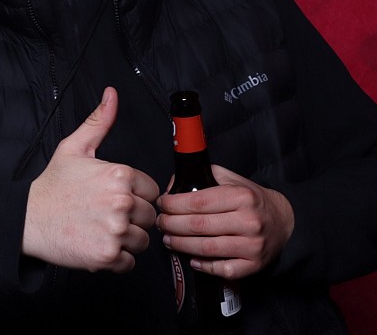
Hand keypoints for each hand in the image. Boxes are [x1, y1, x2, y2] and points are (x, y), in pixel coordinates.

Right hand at [22, 88, 159, 272]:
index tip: (112, 198)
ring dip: (125, 239)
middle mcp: (121, 202)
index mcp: (119, 175)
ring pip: (142, 240)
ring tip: (100, 229)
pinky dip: (116, 259)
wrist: (28, 219)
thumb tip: (111, 95)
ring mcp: (115, 230)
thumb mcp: (74, 148)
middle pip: (148, 216)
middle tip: (103, 214)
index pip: (150, 191)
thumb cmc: (52, 186)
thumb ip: (98, 122)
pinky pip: (130, 262)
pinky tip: (97, 244)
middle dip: (130, 218)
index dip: (133, 195)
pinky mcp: (108, 255)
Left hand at [156, 165, 294, 279]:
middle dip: (171, 224)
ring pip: (206, 248)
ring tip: (168, 239)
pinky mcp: (254, 265)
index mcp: (242, 197)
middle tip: (160, 222)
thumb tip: (173, 185)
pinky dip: (204, 265)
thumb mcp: (232, 180)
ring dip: (181, 245)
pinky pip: (222, 269)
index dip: (173, 204)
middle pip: (198, 226)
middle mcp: (248, 222)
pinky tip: (192, 259)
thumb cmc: (252, 200)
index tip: (162, 204)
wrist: (285, 222)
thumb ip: (204, 176)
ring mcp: (252, 246)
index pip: (198, 202)